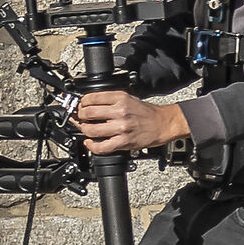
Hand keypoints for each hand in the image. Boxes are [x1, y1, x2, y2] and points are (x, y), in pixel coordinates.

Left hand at [73, 92, 189, 154]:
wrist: (162, 123)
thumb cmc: (146, 112)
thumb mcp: (128, 98)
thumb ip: (110, 100)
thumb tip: (90, 104)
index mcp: (120, 98)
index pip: (91, 98)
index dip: (82, 103)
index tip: (81, 106)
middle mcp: (120, 111)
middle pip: (88, 113)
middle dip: (81, 117)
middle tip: (81, 119)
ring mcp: (121, 127)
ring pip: (91, 130)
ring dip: (85, 131)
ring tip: (87, 130)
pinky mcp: (124, 142)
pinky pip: (101, 147)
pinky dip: (91, 146)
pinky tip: (90, 143)